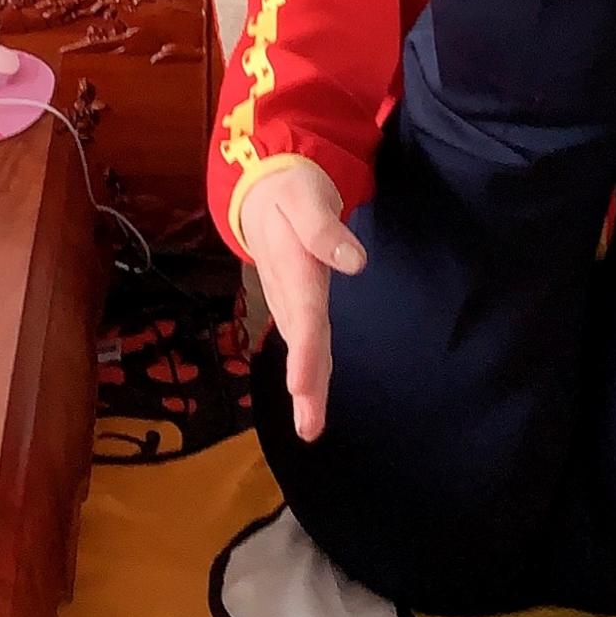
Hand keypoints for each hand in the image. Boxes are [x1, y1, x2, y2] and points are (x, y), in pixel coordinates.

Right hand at [237, 160, 366, 444]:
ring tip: (310, 428)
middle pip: (302, 344)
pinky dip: (307, 372)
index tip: (301, 387)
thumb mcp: (305, 194)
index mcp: (293, 268)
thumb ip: (325, 227)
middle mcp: (288, 291)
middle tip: (310, 429)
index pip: (303, 315)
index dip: (304, 351)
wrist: (260, 186)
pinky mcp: (294, 301)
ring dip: (306, 389)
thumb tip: (355, 262)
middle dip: (305, 387)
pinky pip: (304, 341)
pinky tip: (310, 398)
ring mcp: (288, 299)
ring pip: (303, 347)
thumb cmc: (290, 189)